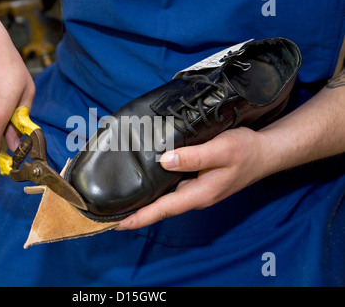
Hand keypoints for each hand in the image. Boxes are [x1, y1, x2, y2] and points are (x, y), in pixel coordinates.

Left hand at [117, 127, 265, 229]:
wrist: (265, 153)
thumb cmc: (246, 151)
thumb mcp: (222, 150)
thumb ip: (195, 157)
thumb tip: (166, 160)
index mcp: (199, 194)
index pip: (163, 209)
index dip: (139, 217)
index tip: (116, 223)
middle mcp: (194, 196)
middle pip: (160, 208)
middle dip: (136, 213)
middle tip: (109, 212)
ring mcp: (196, 190)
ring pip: (165, 198)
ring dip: (144, 202)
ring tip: (120, 200)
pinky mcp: (197, 182)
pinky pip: (171, 188)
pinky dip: (156, 189)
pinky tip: (145, 182)